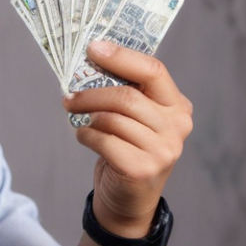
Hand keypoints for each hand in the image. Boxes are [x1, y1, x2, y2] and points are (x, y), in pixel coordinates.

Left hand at [62, 40, 192, 236]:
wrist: (129, 198)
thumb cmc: (128, 146)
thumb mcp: (133, 116)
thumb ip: (123, 89)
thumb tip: (89, 57)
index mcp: (176, 104)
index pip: (153, 70)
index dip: (121, 56)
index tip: (92, 48)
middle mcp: (177, 126)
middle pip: (125, 96)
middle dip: (90, 93)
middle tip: (68, 96)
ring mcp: (164, 149)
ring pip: (111, 118)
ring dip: (85, 116)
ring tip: (75, 117)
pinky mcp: (143, 168)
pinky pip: (103, 140)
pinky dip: (86, 135)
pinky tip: (84, 137)